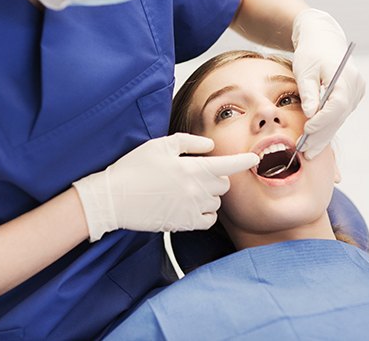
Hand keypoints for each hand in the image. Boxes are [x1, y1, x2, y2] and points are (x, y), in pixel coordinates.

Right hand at [73, 133, 258, 240]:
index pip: (228, 165)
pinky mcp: (183, 224)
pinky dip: (205, 213)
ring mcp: (191, 210)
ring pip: (216, 203)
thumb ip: (189, 142)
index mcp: (193, 169)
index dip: (244, 162)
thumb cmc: (135, 167)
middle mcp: (196, 191)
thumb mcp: (160, 145)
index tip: (254, 160)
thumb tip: (210, 146)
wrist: (114, 198)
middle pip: (223, 185)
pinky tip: (191, 205)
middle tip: (198, 172)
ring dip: (210, 195)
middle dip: (217, 177)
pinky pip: (208, 221)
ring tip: (190, 189)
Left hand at [292, 8, 364, 158]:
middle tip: (305, 152)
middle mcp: (356, 87)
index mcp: (346, 78)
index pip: (337, 105)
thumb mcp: (305, 70)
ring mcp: (356, 93)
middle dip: (321, 136)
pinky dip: (326, 128)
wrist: (322, 39)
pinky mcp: (351, 97)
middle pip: (339, 117)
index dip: (322, 121)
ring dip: (324, 136)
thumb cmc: (310, 52)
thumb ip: (308, 92)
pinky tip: (315, 142)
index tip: (307, 131)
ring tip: (308, 153)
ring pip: (339, 119)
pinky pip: (338, 116)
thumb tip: (310, 114)